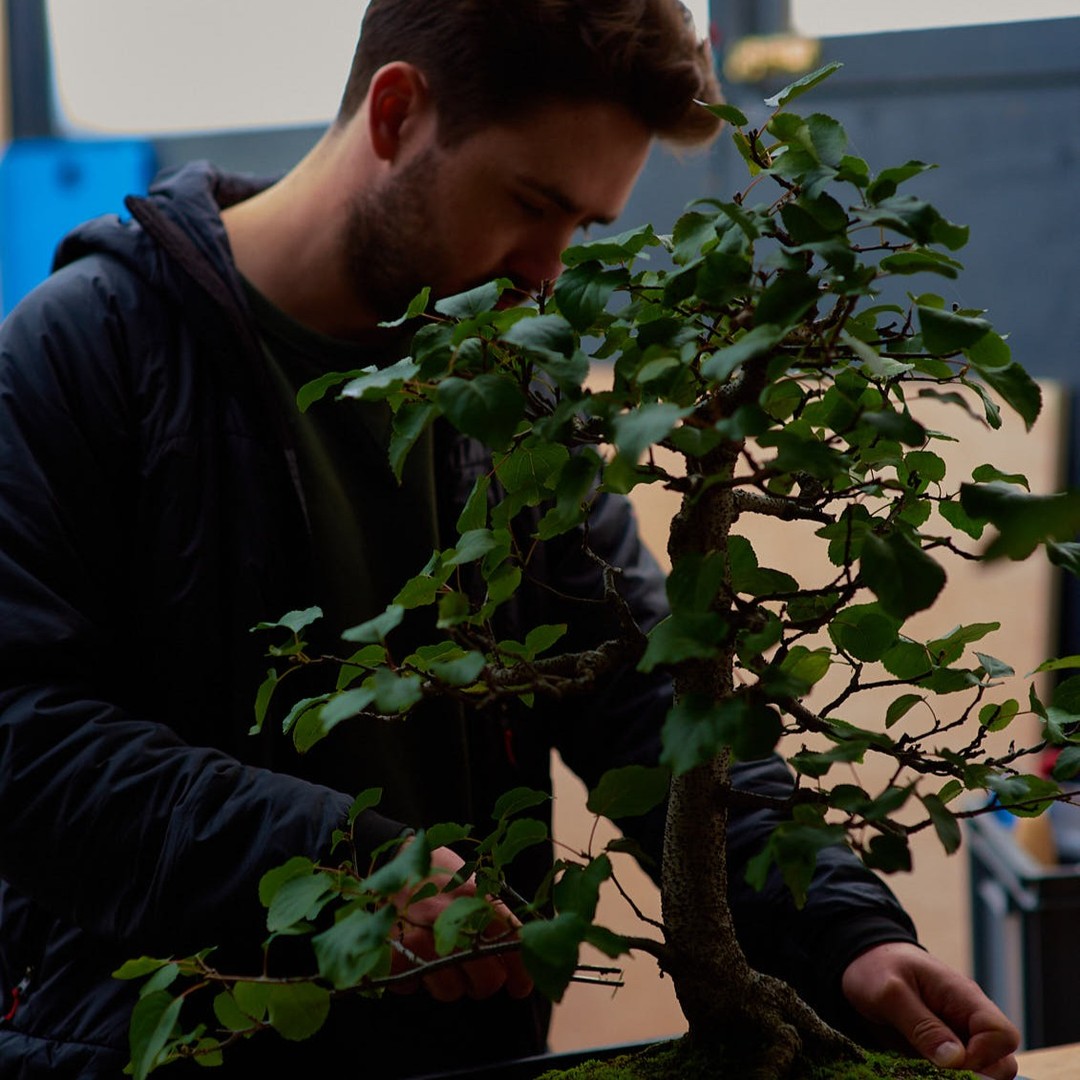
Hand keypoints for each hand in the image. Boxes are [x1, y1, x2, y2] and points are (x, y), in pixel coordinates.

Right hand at [389, 844, 533, 1002]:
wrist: (393, 858)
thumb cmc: (438, 873)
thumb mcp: (471, 882)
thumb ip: (493, 915)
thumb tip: (521, 949)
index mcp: (475, 900)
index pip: (511, 945)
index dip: (521, 973)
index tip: (520, 987)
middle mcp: (451, 921)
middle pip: (488, 981)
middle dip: (485, 981)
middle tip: (476, 971)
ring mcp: (420, 939)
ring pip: (451, 991)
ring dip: (450, 981)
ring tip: (441, 957)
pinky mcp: (394, 953)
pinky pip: (414, 987)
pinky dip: (415, 977)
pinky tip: (413, 954)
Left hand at [841, 941, 1018, 1078]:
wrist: (861, 961)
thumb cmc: (876, 968)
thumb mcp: (890, 993)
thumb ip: (922, 1025)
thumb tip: (957, 1060)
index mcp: (963, 996)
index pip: (1002, 1034)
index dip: (985, 1056)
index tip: (952, 1063)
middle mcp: (968, 1017)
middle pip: (1002, 1059)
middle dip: (978, 1074)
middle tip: (937, 1072)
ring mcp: (959, 1033)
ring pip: (984, 1070)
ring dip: (960, 1077)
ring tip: (926, 1071)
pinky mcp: (943, 1047)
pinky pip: (958, 1071)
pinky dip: (946, 1077)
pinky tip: (921, 1072)